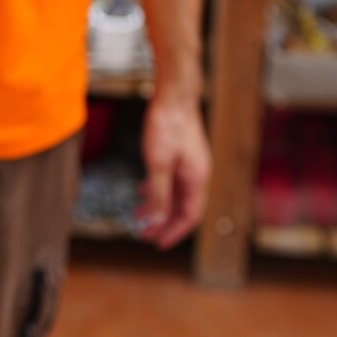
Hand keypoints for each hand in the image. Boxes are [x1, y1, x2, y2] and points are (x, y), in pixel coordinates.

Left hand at [135, 94, 210, 249]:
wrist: (174, 93)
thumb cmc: (167, 124)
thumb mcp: (157, 163)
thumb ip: (158, 194)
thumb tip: (158, 221)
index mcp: (197, 179)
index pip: (189, 217)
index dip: (173, 232)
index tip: (157, 243)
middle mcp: (198, 174)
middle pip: (182, 207)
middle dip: (163, 222)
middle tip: (144, 234)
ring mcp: (191, 163)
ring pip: (175, 193)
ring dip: (158, 205)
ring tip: (138, 214)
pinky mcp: (182, 153)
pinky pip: (172, 179)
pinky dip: (158, 189)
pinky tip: (143, 189)